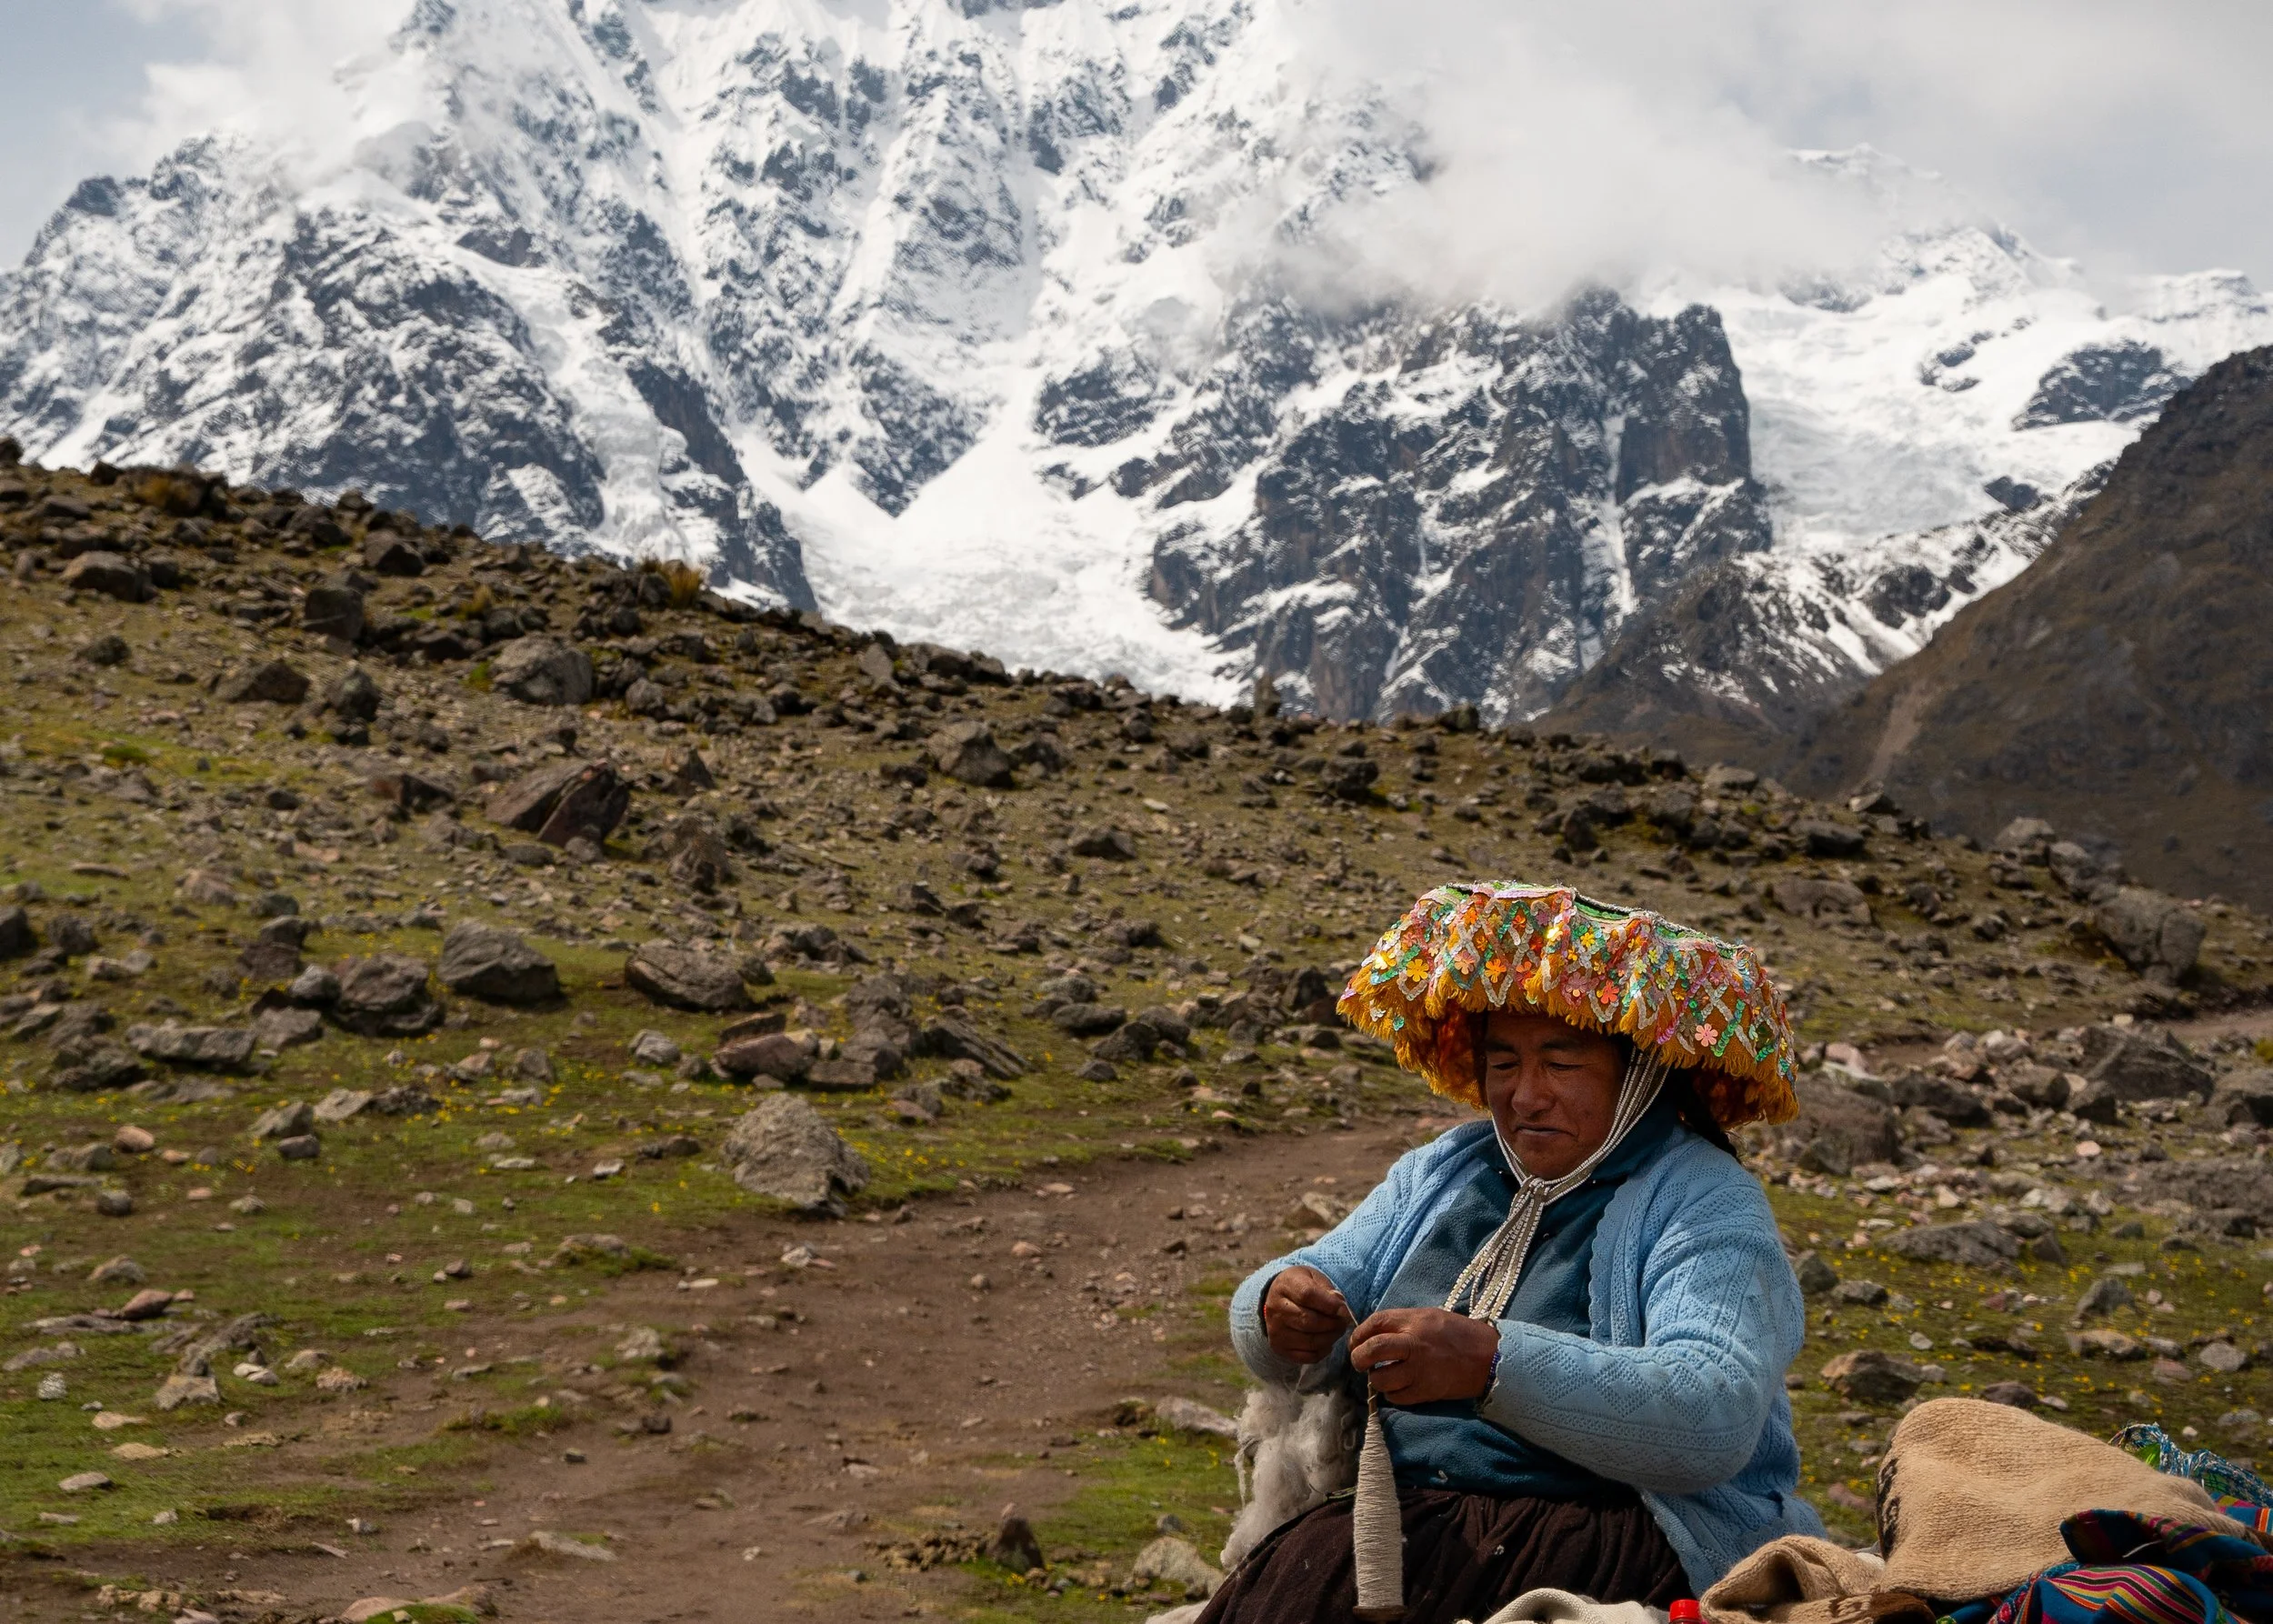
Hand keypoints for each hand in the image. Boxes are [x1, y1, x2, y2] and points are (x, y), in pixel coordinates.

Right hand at [1262, 1265, 1352, 1365]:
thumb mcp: (1314, 1278)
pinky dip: (1322, 1351)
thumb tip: (1340, 1306)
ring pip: (1310, 1341)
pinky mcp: (1279, 1348)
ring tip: (1337, 1331)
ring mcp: (1276, 1330)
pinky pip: (1307, 1356)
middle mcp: (1275, 1308)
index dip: (1330, 1305)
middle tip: (1343, 1322)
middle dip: (1333, 1324)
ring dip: (1330, 1338)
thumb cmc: (1301, 1286)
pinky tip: (1326, 1342)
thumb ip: (1328, 1290)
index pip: (1307, 1295)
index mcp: (1285, 1285)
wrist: (1277, 1299)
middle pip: (1309, 1321)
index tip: (1344, 1310)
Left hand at [1349, 1307, 1498, 1405]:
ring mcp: (1419, 1369)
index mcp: (1413, 1321)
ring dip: (1375, 1379)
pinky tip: (1398, 1388)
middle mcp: (1413, 1343)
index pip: (1375, 1323)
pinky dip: (1392, 1394)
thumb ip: (1402, 1323)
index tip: (1356, 1342)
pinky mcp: (1426, 1391)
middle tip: (1359, 1362)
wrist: (1489, 1357)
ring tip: (1381, 1376)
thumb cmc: (1458, 1333)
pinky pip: (1397, 1397)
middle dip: (1358, 1357)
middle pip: (1371, 1350)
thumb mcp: (1429, 1316)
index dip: (1359, 1333)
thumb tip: (1374, 1333)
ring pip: (1380, 1378)